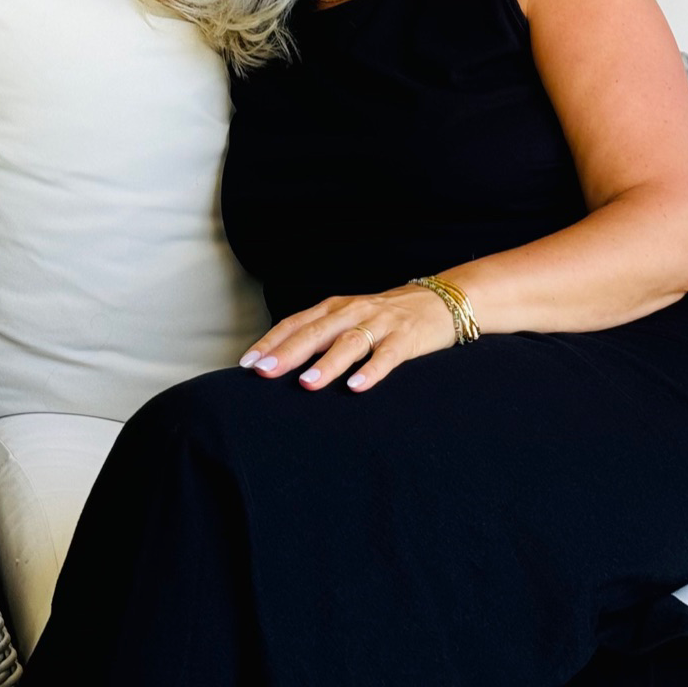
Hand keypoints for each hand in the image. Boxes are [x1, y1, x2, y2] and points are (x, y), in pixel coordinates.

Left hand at [238, 284, 460, 392]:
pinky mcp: (407, 338)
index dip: (272, 341)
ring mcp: (381, 324)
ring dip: (327, 363)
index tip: (247, 363)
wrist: (440, 300)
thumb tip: (279, 361)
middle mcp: (354, 312)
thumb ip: (320, 335)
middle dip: (289, 351)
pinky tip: (357, 386)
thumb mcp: (350, 318)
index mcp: (336, 308)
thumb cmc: (385, 316)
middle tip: (265, 371)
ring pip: (350, 342)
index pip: (297, 322)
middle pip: (317, 331)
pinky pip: (388, 356)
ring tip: (307, 383)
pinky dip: (372, 370)